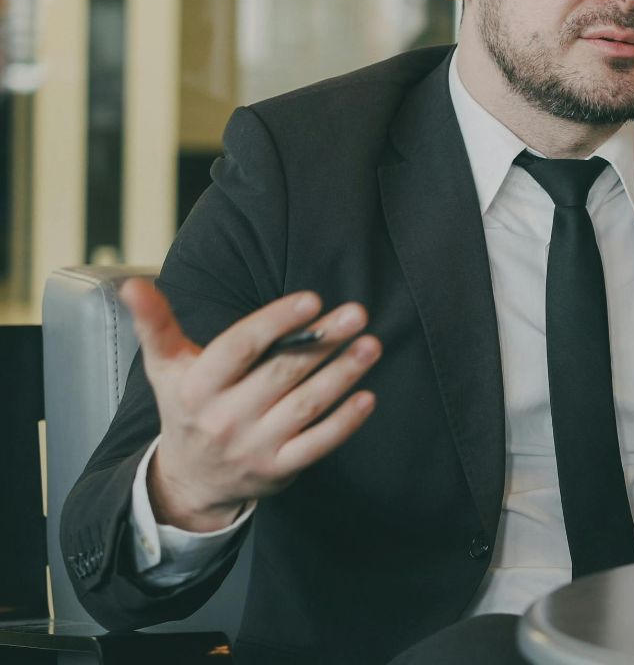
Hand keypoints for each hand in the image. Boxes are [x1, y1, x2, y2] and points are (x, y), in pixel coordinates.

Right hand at [123, 279, 380, 531]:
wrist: (189, 479)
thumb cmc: (186, 406)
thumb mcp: (165, 366)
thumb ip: (156, 323)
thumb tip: (133, 283)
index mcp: (196, 386)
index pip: (239, 348)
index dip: (275, 322)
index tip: (312, 298)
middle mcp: (224, 418)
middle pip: (281, 372)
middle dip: (323, 341)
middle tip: (357, 313)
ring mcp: (253, 446)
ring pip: (306, 405)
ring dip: (342, 374)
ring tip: (371, 344)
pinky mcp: (279, 469)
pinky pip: (318, 443)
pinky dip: (344, 421)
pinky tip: (368, 396)